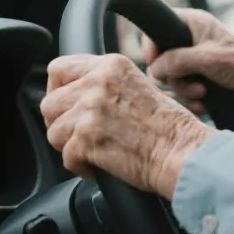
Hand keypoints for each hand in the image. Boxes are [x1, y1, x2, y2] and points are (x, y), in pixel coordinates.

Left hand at [40, 53, 214, 198]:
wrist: (183, 152)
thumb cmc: (171, 128)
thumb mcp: (140, 87)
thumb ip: (107, 85)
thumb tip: (78, 96)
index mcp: (111, 66)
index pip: (59, 69)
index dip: (58, 90)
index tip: (67, 105)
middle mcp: (98, 83)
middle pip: (49, 103)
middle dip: (60, 122)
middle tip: (78, 134)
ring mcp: (90, 110)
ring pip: (53, 131)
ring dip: (69, 146)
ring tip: (92, 151)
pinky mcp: (86, 139)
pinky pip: (66, 157)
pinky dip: (81, 167)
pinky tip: (100, 165)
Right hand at [143, 8, 233, 119]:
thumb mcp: (206, 59)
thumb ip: (176, 60)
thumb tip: (154, 69)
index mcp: (193, 22)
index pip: (157, 27)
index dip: (152, 46)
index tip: (155, 63)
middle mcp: (190, 38)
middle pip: (161, 58)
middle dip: (174, 77)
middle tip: (192, 84)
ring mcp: (194, 58)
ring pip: (170, 76)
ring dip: (184, 90)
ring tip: (202, 93)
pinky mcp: (198, 75)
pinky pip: (182, 88)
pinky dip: (190, 97)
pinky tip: (202, 103)